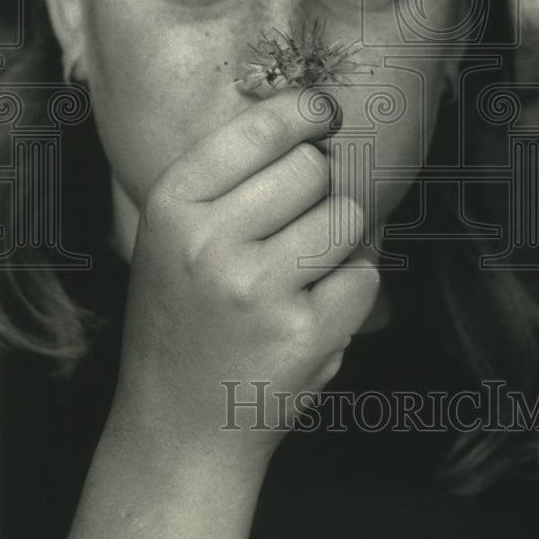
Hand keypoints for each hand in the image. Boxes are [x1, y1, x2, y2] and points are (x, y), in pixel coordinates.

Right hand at [114, 88, 379, 464]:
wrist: (177, 425)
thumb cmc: (184, 317)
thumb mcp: (174, 237)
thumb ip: (228, 181)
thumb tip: (313, 117)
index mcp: (172, 206)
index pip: (260, 129)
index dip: (306, 113)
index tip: (325, 115)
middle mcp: (209, 242)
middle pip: (313, 168)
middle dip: (320, 187)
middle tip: (300, 220)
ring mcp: (257, 290)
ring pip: (346, 218)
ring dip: (340, 239)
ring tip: (305, 268)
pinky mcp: (302, 334)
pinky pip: (365, 276)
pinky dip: (351, 289)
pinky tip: (315, 309)